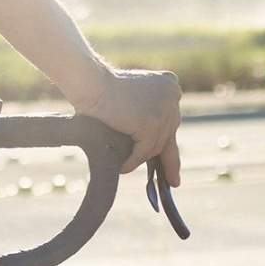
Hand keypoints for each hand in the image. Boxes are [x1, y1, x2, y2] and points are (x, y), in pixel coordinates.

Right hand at [72, 68, 181, 185]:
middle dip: (169, 160)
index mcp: (169, 85)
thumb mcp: (131, 99)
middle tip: (172, 180)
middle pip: (169, 135)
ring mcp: (164, 108)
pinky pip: (144, 151)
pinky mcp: (151, 123)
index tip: (174, 161)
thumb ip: (144, 113)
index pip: (172, 121)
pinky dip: (132, 161)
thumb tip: (150, 146)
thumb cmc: (100, 91)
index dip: (168, 141)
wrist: (90, 84)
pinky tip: (122, 168)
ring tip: (124, 167)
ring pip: (156, 146)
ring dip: (139, 159)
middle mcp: (172, 94)